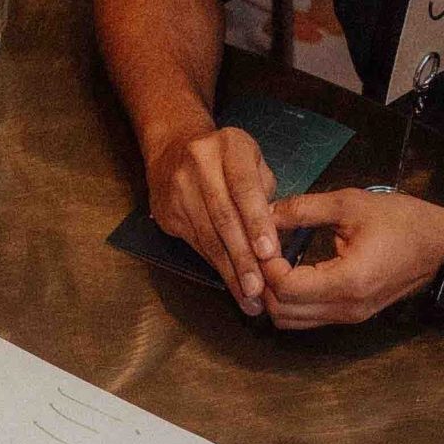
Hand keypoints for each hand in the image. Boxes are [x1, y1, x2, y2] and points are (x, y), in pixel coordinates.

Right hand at [146, 124, 279, 316]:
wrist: (174, 147)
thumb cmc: (228, 160)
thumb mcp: (254, 162)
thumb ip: (267, 195)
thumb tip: (276, 241)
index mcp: (230, 146)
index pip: (244, 188)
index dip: (257, 223)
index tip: (269, 254)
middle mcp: (200, 163)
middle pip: (223, 218)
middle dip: (243, 257)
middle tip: (259, 289)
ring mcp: (179, 188)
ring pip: (207, 237)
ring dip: (230, 271)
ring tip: (249, 297)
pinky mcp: (167, 210)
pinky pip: (196, 244)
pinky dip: (216, 267)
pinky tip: (231, 284)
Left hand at [264, 190, 443, 328]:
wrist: (440, 247)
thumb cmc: (402, 221)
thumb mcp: (351, 204)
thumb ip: (305, 208)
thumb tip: (266, 213)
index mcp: (348, 281)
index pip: (287, 288)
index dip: (267, 265)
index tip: (267, 240)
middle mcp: (346, 309)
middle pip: (282, 312)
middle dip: (264, 283)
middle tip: (263, 252)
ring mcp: (348, 318)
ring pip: (290, 321)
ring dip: (275, 296)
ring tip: (275, 262)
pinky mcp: (350, 317)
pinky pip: (307, 318)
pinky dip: (290, 301)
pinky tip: (291, 272)